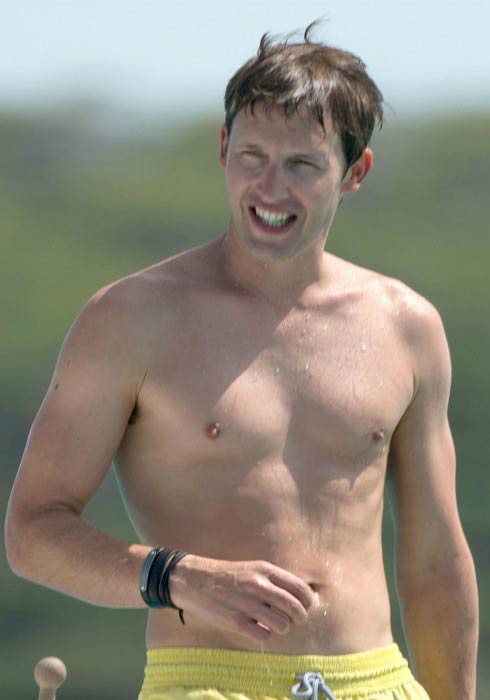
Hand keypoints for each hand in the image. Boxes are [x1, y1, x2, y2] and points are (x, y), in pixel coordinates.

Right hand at [170, 555, 314, 642]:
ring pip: (282, 625)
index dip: (307, 602)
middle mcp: (258, 585)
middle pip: (295, 608)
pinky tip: (257, 629)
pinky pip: (263, 636)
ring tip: (273, 625)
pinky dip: (264, 635)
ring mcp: (247, 604)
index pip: (300, 588)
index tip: (305, 607)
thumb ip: (274, 580)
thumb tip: (300, 597)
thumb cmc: (227, 575)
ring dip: (281, 628)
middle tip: (293, 620)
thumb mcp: (253, 568)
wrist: (194, 580)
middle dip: (299, 618)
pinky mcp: (235, 621)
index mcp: (265, 570)